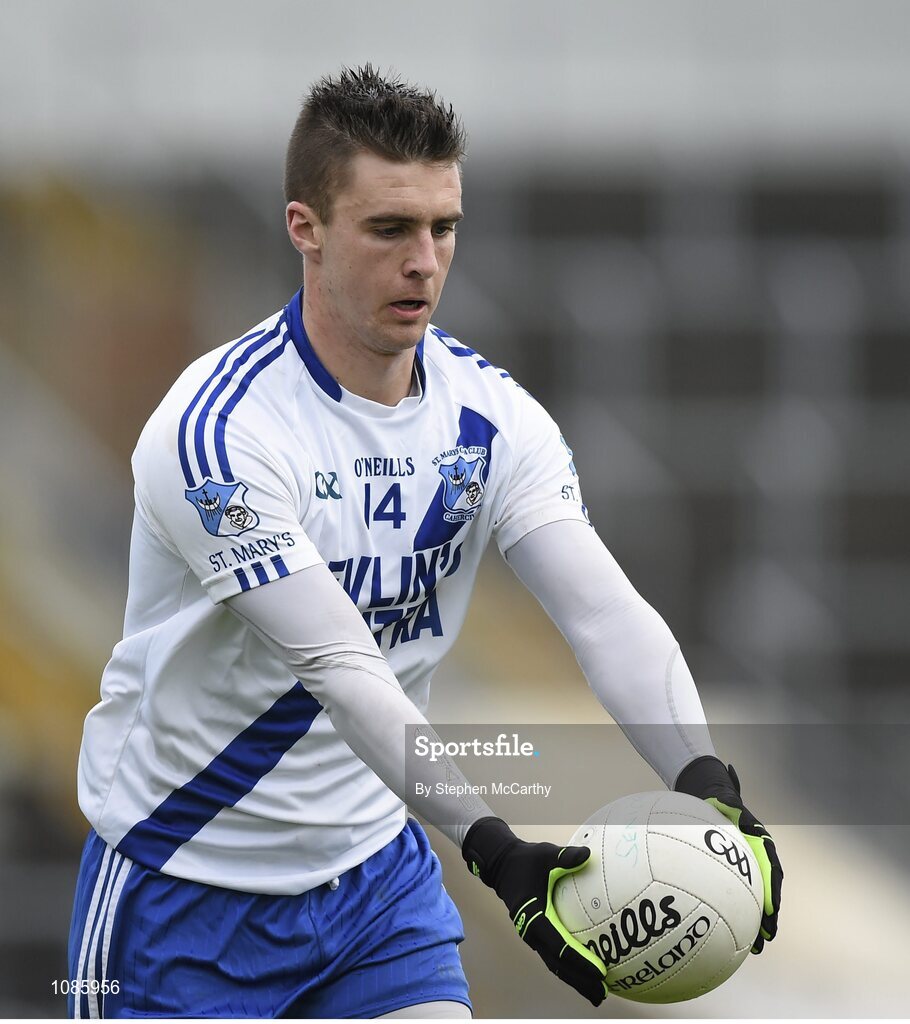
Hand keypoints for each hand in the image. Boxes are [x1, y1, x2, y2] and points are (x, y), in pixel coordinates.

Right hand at [462, 816, 607, 1004]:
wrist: (502, 865)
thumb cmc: (526, 860)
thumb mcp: (545, 855)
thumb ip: (565, 857)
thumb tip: (587, 855)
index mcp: (534, 917)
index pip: (560, 947)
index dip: (580, 961)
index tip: (600, 970)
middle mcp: (532, 932)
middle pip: (558, 965)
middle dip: (580, 981)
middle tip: (602, 992)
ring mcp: (533, 936)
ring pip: (555, 965)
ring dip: (575, 980)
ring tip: (597, 993)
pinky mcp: (536, 935)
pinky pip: (554, 957)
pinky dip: (569, 968)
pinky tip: (585, 973)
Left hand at [675, 756, 782, 952]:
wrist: (710, 800)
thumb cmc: (718, 798)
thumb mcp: (725, 797)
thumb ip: (729, 796)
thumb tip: (730, 783)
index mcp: (759, 843)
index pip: (770, 868)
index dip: (772, 889)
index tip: (771, 908)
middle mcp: (758, 858)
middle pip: (768, 891)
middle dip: (769, 915)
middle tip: (766, 937)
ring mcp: (749, 868)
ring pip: (757, 899)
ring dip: (758, 923)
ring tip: (755, 947)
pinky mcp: (736, 875)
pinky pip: (740, 897)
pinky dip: (740, 915)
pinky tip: (731, 934)